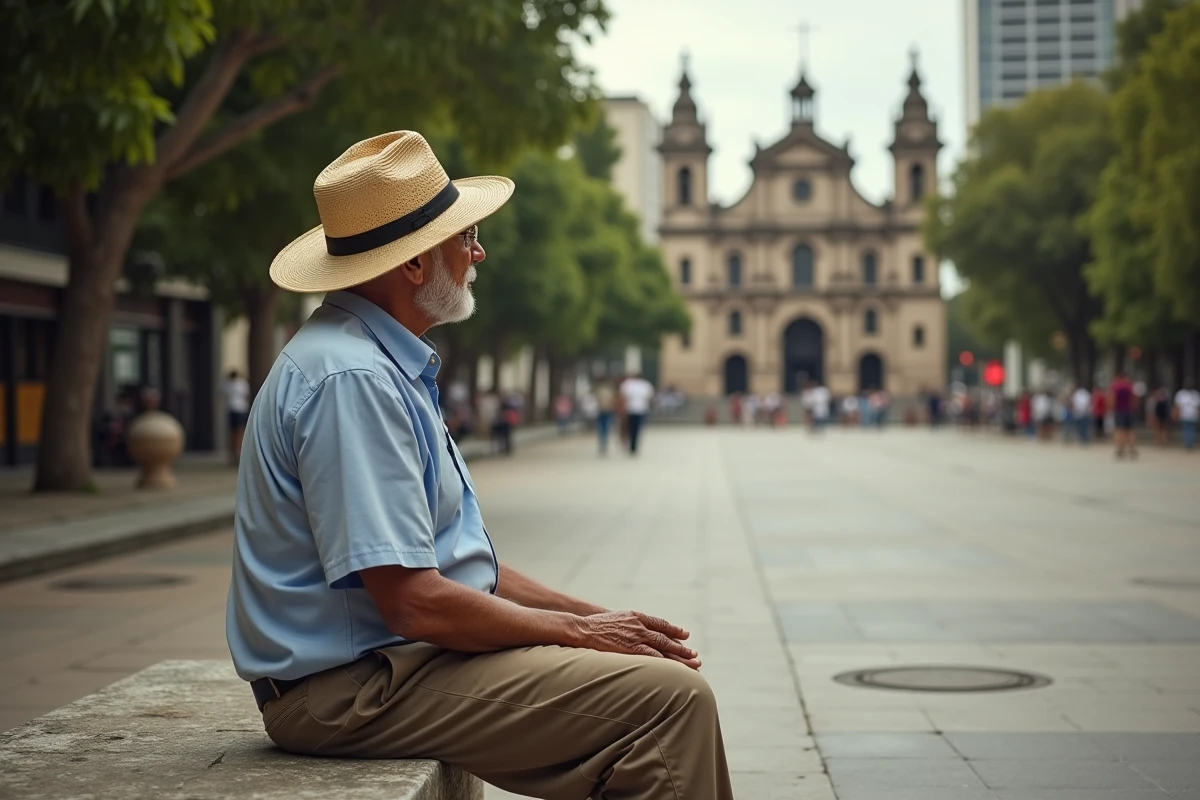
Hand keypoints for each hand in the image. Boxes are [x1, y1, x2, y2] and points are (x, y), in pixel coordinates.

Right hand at [575, 611, 700, 669]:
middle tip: (696, 655)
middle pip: (666, 638)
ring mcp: (636, 637)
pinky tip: (675, 672)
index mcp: (636, 616)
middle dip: (682, 648)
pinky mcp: (631, 649)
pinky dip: (665, 664)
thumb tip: (629, 629)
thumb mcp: (615, 618)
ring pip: (664, 649)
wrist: (583, 628)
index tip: (685, 635)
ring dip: (680, 658)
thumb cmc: (593, 625)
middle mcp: (640, 626)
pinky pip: (653, 658)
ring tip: (695, 665)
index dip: (674, 630)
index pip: (660, 624)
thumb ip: (626, 623)